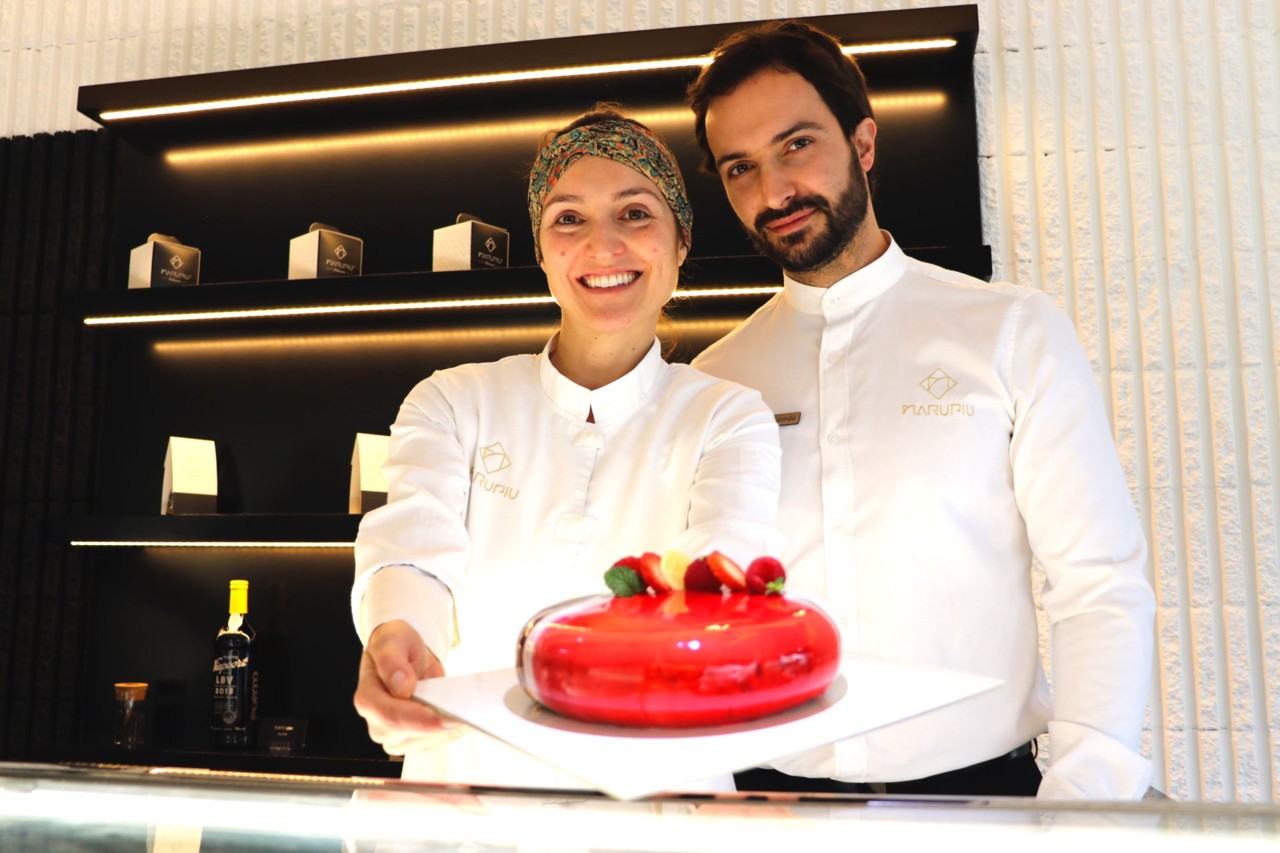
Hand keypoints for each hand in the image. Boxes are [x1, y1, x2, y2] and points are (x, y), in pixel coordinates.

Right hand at [353, 620, 457, 755]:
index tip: (449, 718)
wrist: (404, 656)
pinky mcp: (414, 741)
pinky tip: (465, 717)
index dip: (423, 720)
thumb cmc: (395, 646)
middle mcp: (378, 724)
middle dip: (442, 724)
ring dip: (451, 729)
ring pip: (429, 742)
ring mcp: (395, 737)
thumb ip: (391, 660)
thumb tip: (401, 684)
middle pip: (414, 734)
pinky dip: (454, 731)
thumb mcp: (391, 639)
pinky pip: (437, 742)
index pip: (393, 717)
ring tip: (470, 712)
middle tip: (470, 712)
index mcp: (368, 700)